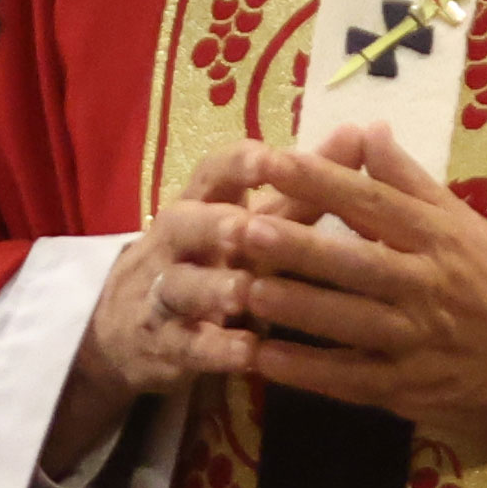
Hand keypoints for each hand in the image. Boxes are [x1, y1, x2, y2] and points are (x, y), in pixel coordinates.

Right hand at [58, 146, 281, 472]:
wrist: (129, 327)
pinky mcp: (164, 344)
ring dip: (212, 288)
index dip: (237, 164)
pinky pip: (186, 345)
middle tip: (245, 228)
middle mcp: (174, 244)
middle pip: (182, 225)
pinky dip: (215, 348)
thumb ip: (299, 190)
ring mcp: (162, 294)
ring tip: (244, 291)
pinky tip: (247, 353)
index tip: (271, 158)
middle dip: (213, 225)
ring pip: (178, 286)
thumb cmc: (209, 261)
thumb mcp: (247, 225)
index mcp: (199, 204)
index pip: (211, 173)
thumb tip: (358, 134)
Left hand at [173, 123, 486, 456]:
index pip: (372, 203)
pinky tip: (263, 360)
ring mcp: (416, 342)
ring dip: (292, 308)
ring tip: (241, 290)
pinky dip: (305, 372)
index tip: (272, 161)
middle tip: (242, 229)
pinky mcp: (409, 388)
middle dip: (296, 247)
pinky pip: (349, 379)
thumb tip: (367, 130)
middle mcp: (425, 287)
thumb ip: (411, 180)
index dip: (320, 181)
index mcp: (439, 239)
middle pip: (353, 264)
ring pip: (345, 323)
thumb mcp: (467, 222)